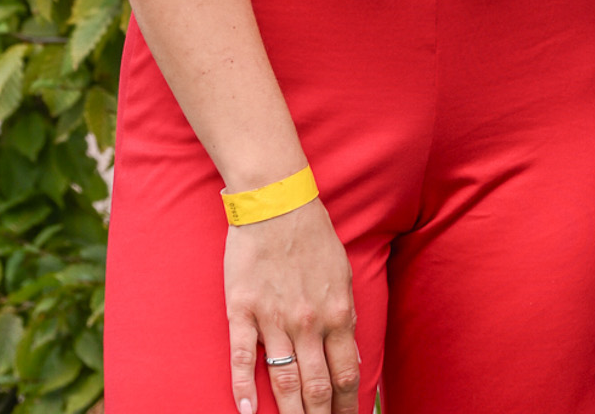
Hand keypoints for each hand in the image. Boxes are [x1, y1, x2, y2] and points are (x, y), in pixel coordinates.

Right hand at [225, 198, 359, 413]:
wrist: (276, 201)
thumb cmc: (312, 235)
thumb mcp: (343, 272)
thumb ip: (344, 314)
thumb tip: (351, 354)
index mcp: (337, 312)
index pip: (346, 374)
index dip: (347, 405)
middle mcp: (308, 322)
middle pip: (316, 387)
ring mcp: (274, 319)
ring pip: (284, 381)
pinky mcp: (243, 310)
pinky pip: (244, 358)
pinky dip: (243, 390)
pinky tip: (245, 412)